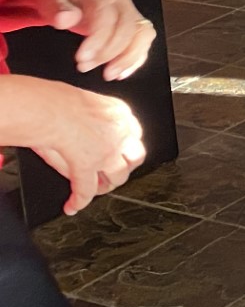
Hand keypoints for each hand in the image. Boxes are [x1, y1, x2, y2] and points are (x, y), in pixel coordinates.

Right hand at [0, 76, 144, 215]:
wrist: (48, 108)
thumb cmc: (58, 101)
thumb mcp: (89, 103)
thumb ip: (99, 118)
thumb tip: (93, 131)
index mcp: (121, 114)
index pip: (134, 135)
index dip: (126, 147)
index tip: (121, 152)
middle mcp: (120, 133)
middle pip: (135, 157)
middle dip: (125, 167)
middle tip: (113, 172)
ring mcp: (107, 152)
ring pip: (118, 176)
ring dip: (108, 184)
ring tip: (97, 189)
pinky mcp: (88, 167)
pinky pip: (86, 190)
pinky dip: (79, 201)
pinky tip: (73, 205)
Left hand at [43, 0, 154, 79]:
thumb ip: (58, 9)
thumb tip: (65, 19)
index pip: (108, 16)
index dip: (98, 39)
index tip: (81, 58)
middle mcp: (121, 1)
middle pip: (129, 27)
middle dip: (110, 52)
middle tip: (85, 67)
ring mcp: (131, 12)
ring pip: (142, 35)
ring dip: (128, 58)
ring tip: (108, 75)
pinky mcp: (135, 25)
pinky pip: (143, 42)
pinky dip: (135, 60)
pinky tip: (120, 74)